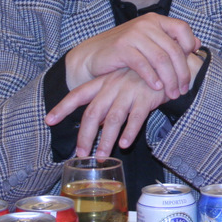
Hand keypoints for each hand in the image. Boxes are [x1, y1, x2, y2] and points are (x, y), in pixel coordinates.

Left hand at [45, 50, 204, 156]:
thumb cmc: (146, 78)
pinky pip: (135, 118)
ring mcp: (130, 91)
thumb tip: (98, 125)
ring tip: (101, 156)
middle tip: (81, 153)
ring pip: (112, 119)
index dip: (63, 107)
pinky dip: (129, 132)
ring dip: (105, 140)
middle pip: (92, 113)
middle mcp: (114, 85)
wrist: (172, 65)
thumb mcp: (123, 85)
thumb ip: (109, 103)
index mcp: (105, 81)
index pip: (78, 94)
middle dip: (84, 135)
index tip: (49, 120)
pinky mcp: (146, 97)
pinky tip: (125, 144)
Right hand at [64, 13, 200, 95]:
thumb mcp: (149, 43)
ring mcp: (133, 34)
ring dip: (169, 79)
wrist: (92, 55)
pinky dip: (152, 78)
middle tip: (183, 89)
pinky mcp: (122, 47)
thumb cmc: (125, 51)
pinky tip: (156, 88)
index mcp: (155, 20)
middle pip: (173, 49)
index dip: (190, 46)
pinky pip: (143, 65)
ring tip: (172, 93)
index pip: (182, 28)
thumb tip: (198, 43)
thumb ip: (171, 41)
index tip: (191, 65)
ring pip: (161, 59)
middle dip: (181, 72)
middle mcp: (146, 24)